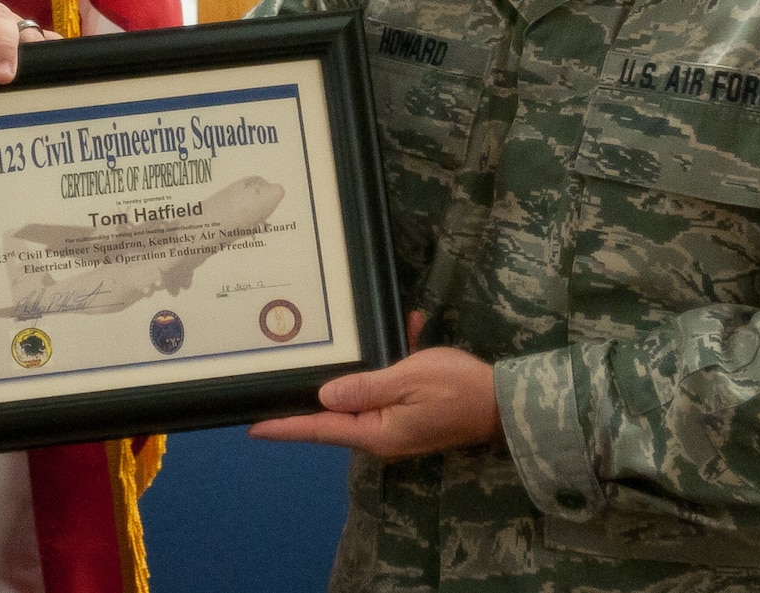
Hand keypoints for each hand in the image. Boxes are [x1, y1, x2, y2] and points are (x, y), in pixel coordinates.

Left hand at [247, 311, 502, 459]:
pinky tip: (409, 325)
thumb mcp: (408, 380)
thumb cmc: (456, 389)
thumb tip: (323, 397)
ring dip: (358, 368)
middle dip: (310, 395)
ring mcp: (398, 423)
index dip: (286, 427)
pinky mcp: (414, 410)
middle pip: (335, 414)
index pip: (319, 429)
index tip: (253, 427)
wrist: (506, 401)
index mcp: (375, 431)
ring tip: (337, 340)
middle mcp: (381, 433)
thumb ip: (363, 388)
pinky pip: (393, 384)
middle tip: (277, 376)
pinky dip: (396, 356)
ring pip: (362, 394)